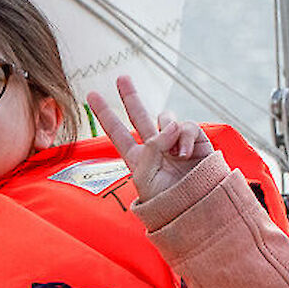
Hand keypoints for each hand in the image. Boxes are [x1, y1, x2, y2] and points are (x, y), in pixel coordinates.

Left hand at [83, 75, 216, 201]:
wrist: (195, 210)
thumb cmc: (167, 201)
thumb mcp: (145, 177)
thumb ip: (151, 147)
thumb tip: (171, 126)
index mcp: (137, 158)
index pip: (117, 132)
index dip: (105, 114)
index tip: (91, 94)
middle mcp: (155, 148)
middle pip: (139, 116)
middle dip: (130, 96)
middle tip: (121, 77)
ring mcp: (176, 143)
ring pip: (166, 118)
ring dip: (167, 130)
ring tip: (174, 155)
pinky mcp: (196, 142)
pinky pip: (187, 127)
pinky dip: (186, 138)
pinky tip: (185, 154)